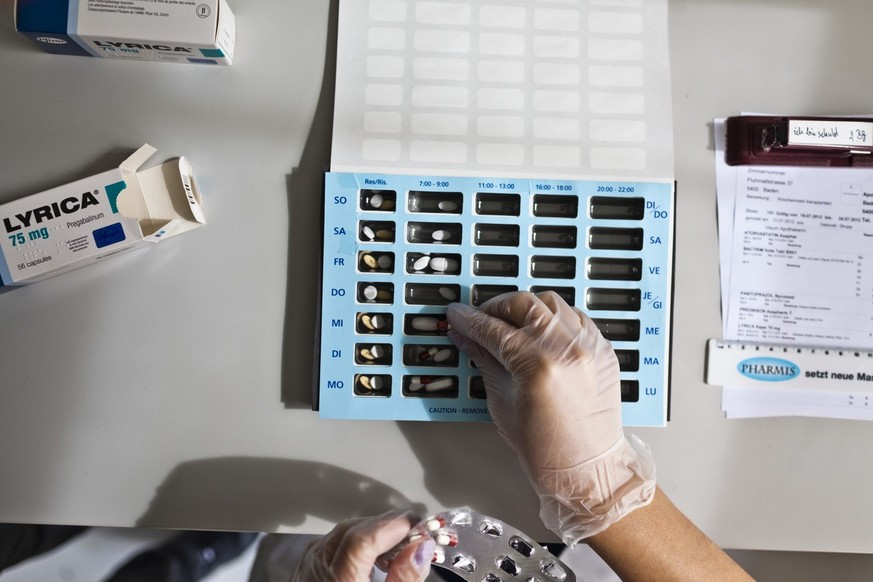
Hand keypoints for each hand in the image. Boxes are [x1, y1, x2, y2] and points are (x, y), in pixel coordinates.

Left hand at [290, 510, 433, 581]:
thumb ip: (404, 579)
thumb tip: (420, 549)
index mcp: (338, 580)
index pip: (362, 538)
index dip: (393, 526)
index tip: (418, 526)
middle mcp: (316, 569)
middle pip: (353, 530)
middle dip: (388, 526)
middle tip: (416, 532)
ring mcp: (307, 566)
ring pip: (342, 532)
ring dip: (373, 531)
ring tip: (399, 545)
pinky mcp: (306, 568)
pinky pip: (333, 542)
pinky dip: (357, 540)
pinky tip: (373, 555)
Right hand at [447, 291, 654, 542]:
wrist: (586, 469)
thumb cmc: (545, 448)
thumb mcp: (502, 402)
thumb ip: (485, 361)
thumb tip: (466, 337)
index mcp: (538, 364)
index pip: (494, 329)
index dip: (469, 320)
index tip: (457, 315)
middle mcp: (567, 348)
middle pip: (524, 305)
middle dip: (497, 307)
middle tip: (481, 318)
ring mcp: (590, 346)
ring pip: (552, 303)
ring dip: (527, 309)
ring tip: (511, 323)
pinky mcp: (603, 350)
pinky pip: (576, 317)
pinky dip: (555, 319)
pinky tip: (541, 332)